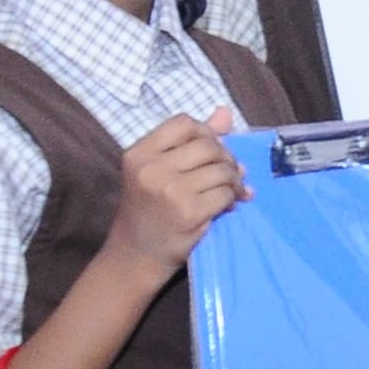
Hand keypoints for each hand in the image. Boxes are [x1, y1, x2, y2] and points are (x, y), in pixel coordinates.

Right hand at [104, 110, 248, 276]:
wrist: (135, 255)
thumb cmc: (148, 211)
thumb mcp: (158, 172)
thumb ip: (190, 142)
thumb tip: (225, 113)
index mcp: (139, 153)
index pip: (184, 123)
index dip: (206, 133)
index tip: (211, 151)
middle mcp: (151, 168)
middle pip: (208, 145)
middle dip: (226, 158)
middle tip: (228, 174)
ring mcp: (170, 190)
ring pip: (222, 169)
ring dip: (234, 180)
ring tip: (231, 190)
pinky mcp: (189, 212)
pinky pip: (226, 193)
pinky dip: (233, 198)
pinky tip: (228, 206)